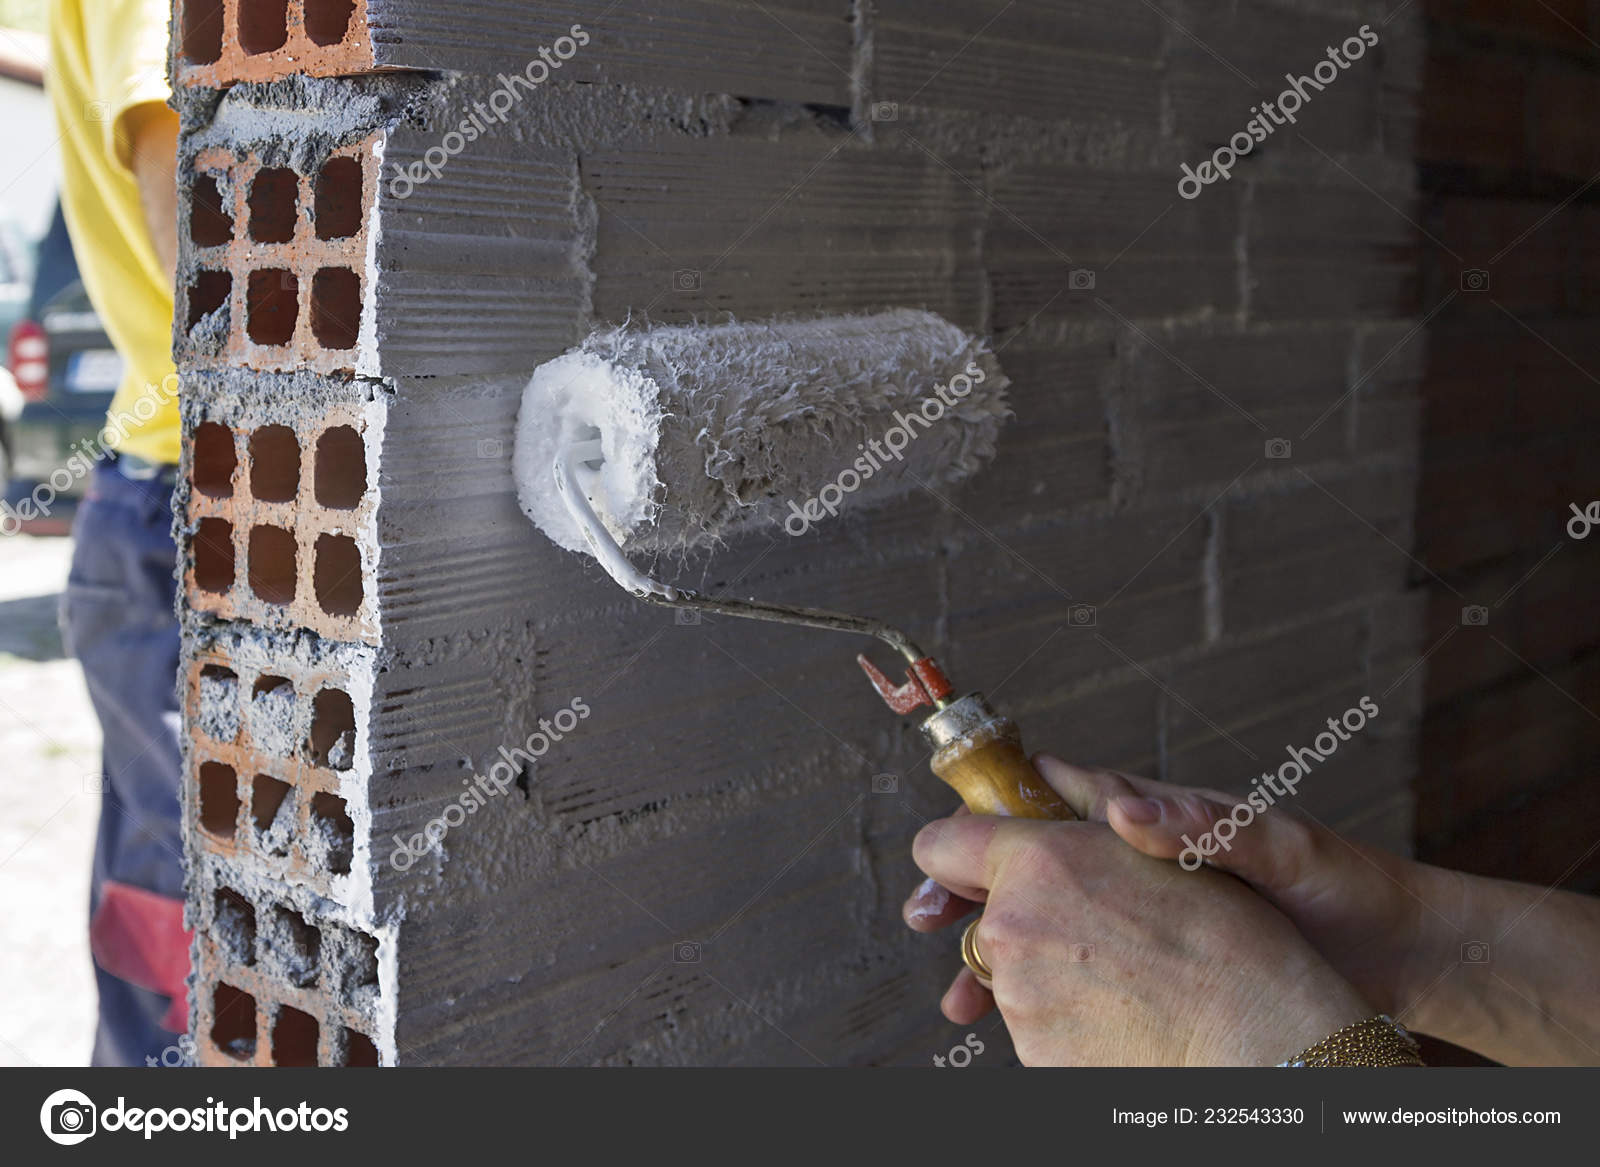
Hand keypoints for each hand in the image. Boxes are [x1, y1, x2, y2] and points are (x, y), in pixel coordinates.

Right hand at [909, 756, 1436, 1019]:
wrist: (1390, 954)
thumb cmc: (1341, 886)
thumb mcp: (1282, 849)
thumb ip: (1206, 826)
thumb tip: (1126, 809)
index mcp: (1153, 814)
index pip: (1055, 791)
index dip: (995, 804)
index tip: (946, 828)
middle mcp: (1133, 858)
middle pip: (1028, 862)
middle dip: (970, 885)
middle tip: (926, 914)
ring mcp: (1138, 911)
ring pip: (1043, 921)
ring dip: (993, 948)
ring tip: (957, 988)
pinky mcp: (1152, 958)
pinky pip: (1078, 967)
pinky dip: (1037, 988)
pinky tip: (1011, 1017)